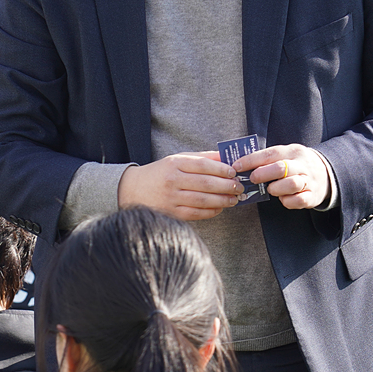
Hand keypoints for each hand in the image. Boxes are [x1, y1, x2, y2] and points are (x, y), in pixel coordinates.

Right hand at [118, 153, 240, 220]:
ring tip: (234, 199)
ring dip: (222, 200)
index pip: (203, 165)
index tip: (234, 172)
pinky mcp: (171, 213)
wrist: (133, 189)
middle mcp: (172, 180)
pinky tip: (219, 208)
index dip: (221, 169)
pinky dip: (211, 211)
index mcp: (174, 164)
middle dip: (226, 186)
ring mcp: (170, 198)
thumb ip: (201, 158)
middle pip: (205, 184)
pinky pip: (196, 214)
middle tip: (239, 187)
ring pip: (203, 200)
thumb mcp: (177, 159)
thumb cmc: (160, 173)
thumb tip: (225, 158)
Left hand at [232, 144, 330, 209]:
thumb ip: (267, 159)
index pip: (270, 154)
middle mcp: (302, 165)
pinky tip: (283, 198)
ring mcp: (309, 180)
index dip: (251, 160)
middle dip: (263, 174)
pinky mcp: (313, 196)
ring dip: (276, 188)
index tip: (236, 166)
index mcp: (292, 151)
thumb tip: (240, 165)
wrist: (327, 173)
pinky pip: (299, 200)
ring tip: (270, 189)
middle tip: (252, 178)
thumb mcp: (286, 155)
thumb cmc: (296, 164)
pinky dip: (287, 201)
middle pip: (281, 168)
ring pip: (292, 184)